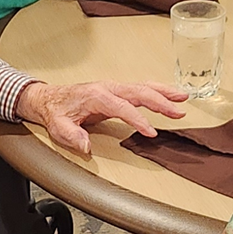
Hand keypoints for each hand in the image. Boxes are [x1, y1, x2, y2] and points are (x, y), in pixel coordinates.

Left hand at [14, 78, 186, 156]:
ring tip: (183, 98)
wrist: (50, 99)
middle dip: (161, 102)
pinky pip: (140, 89)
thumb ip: (73, 136)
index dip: (138, 120)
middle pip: (139, 92)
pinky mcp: (117, 91)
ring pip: (144, 87)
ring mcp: (114, 88)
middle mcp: (108, 88)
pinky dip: (157, 91)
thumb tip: (86, 146)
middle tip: (178, 112)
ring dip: (164, 93)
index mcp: (97, 95)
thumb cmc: (56, 112)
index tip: (151, 132)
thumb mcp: (59, 127)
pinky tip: (170, 95)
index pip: (123, 107)